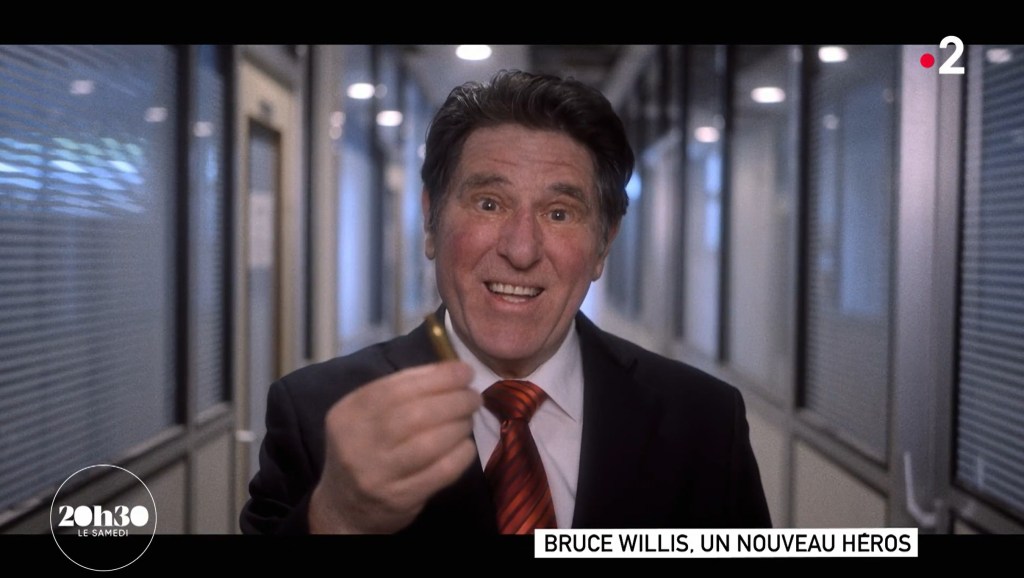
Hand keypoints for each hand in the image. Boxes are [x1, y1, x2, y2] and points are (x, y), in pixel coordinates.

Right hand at [309, 361, 479, 532]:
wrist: (345, 506)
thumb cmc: (364, 449)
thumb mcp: (366, 417)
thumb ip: (400, 392)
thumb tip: (451, 371)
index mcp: (348, 413)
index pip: (396, 387)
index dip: (437, 376)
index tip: (464, 371)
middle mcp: (357, 443)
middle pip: (415, 414)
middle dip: (454, 400)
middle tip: (473, 397)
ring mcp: (377, 474)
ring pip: (429, 443)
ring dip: (459, 425)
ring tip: (469, 419)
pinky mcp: (399, 498)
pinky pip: (440, 472)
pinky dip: (461, 455)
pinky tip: (466, 446)